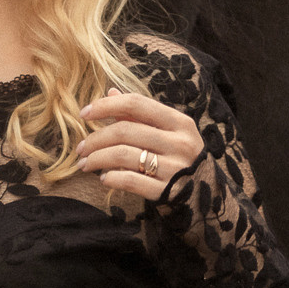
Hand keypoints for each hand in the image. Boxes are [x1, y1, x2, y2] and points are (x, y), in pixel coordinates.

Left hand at [79, 87, 202, 199]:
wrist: (207, 195)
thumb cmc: (180, 157)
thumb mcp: (168, 131)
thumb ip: (139, 113)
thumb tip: (111, 92)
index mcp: (179, 122)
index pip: (137, 103)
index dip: (106, 106)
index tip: (84, 113)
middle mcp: (179, 143)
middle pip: (125, 131)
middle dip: (95, 139)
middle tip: (80, 148)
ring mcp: (175, 168)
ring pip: (124, 155)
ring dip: (97, 158)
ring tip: (86, 164)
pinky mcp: (167, 191)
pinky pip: (131, 181)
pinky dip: (112, 178)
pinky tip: (104, 178)